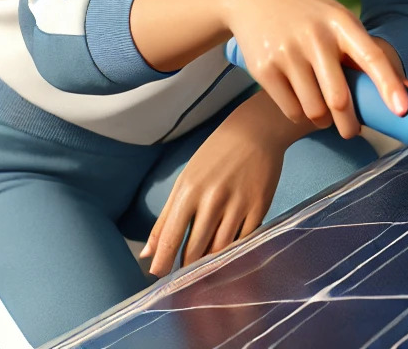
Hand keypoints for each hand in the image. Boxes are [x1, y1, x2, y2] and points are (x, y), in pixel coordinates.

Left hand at [139, 91, 287, 277]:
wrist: (256, 131)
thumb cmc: (216, 154)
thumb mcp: (186, 179)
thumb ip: (167, 217)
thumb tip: (147, 254)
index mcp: (190, 190)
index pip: (171, 237)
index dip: (163, 263)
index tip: (158, 276)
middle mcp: (213, 198)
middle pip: (196, 249)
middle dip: (187, 267)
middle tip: (184, 277)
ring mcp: (238, 203)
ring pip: (220, 249)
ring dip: (211, 263)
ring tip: (206, 268)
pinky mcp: (259, 206)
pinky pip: (245, 240)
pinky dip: (235, 251)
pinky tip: (229, 253)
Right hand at [221, 0, 407, 139]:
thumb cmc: (307, 13)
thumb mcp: (336, 20)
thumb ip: (367, 53)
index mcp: (340, 22)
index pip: (371, 56)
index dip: (388, 84)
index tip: (402, 109)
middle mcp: (316, 37)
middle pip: (339, 98)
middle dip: (349, 124)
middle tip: (352, 132)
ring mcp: (289, 53)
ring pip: (315, 110)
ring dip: (323, 120)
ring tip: (323, 111)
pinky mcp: (265, 68)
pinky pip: (292, 109)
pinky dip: (301, 114)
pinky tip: (301, 102)